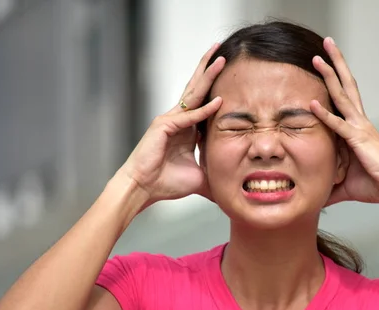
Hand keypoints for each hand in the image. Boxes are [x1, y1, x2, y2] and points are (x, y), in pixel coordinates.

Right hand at [119, 44, 224, 205]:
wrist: (143, 189)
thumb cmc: (166, 183)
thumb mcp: (200, 176)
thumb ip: (215, 173)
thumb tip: (234, 184)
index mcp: (186, 128)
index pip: (204, 101)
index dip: (215, 86)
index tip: (230, 72)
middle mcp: (178, 119)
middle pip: (197, 89)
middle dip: (209, 69)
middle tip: (221, 50)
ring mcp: (169, 120)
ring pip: (193, 94)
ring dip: (208, 76)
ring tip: (220, 59)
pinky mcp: (163, 127)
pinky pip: (189, 117)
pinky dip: (204, 110)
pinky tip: (218, 101)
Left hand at [311, 38, 378, 206]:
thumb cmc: (376, 185)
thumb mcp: (346, 185)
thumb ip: (331, 186)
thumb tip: (317, 198)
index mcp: (358, 128)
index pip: (344, 99)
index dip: (335, 80)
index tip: (324, 64)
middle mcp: (360, 122)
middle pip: (346, 86)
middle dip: (335, 65)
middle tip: (325, 45)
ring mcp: (360, 128)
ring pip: (342, 96)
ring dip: (329, 76)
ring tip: (318, 57)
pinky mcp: (358, 140)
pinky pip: (338, 125)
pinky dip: (324, 114)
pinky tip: (311, 103)